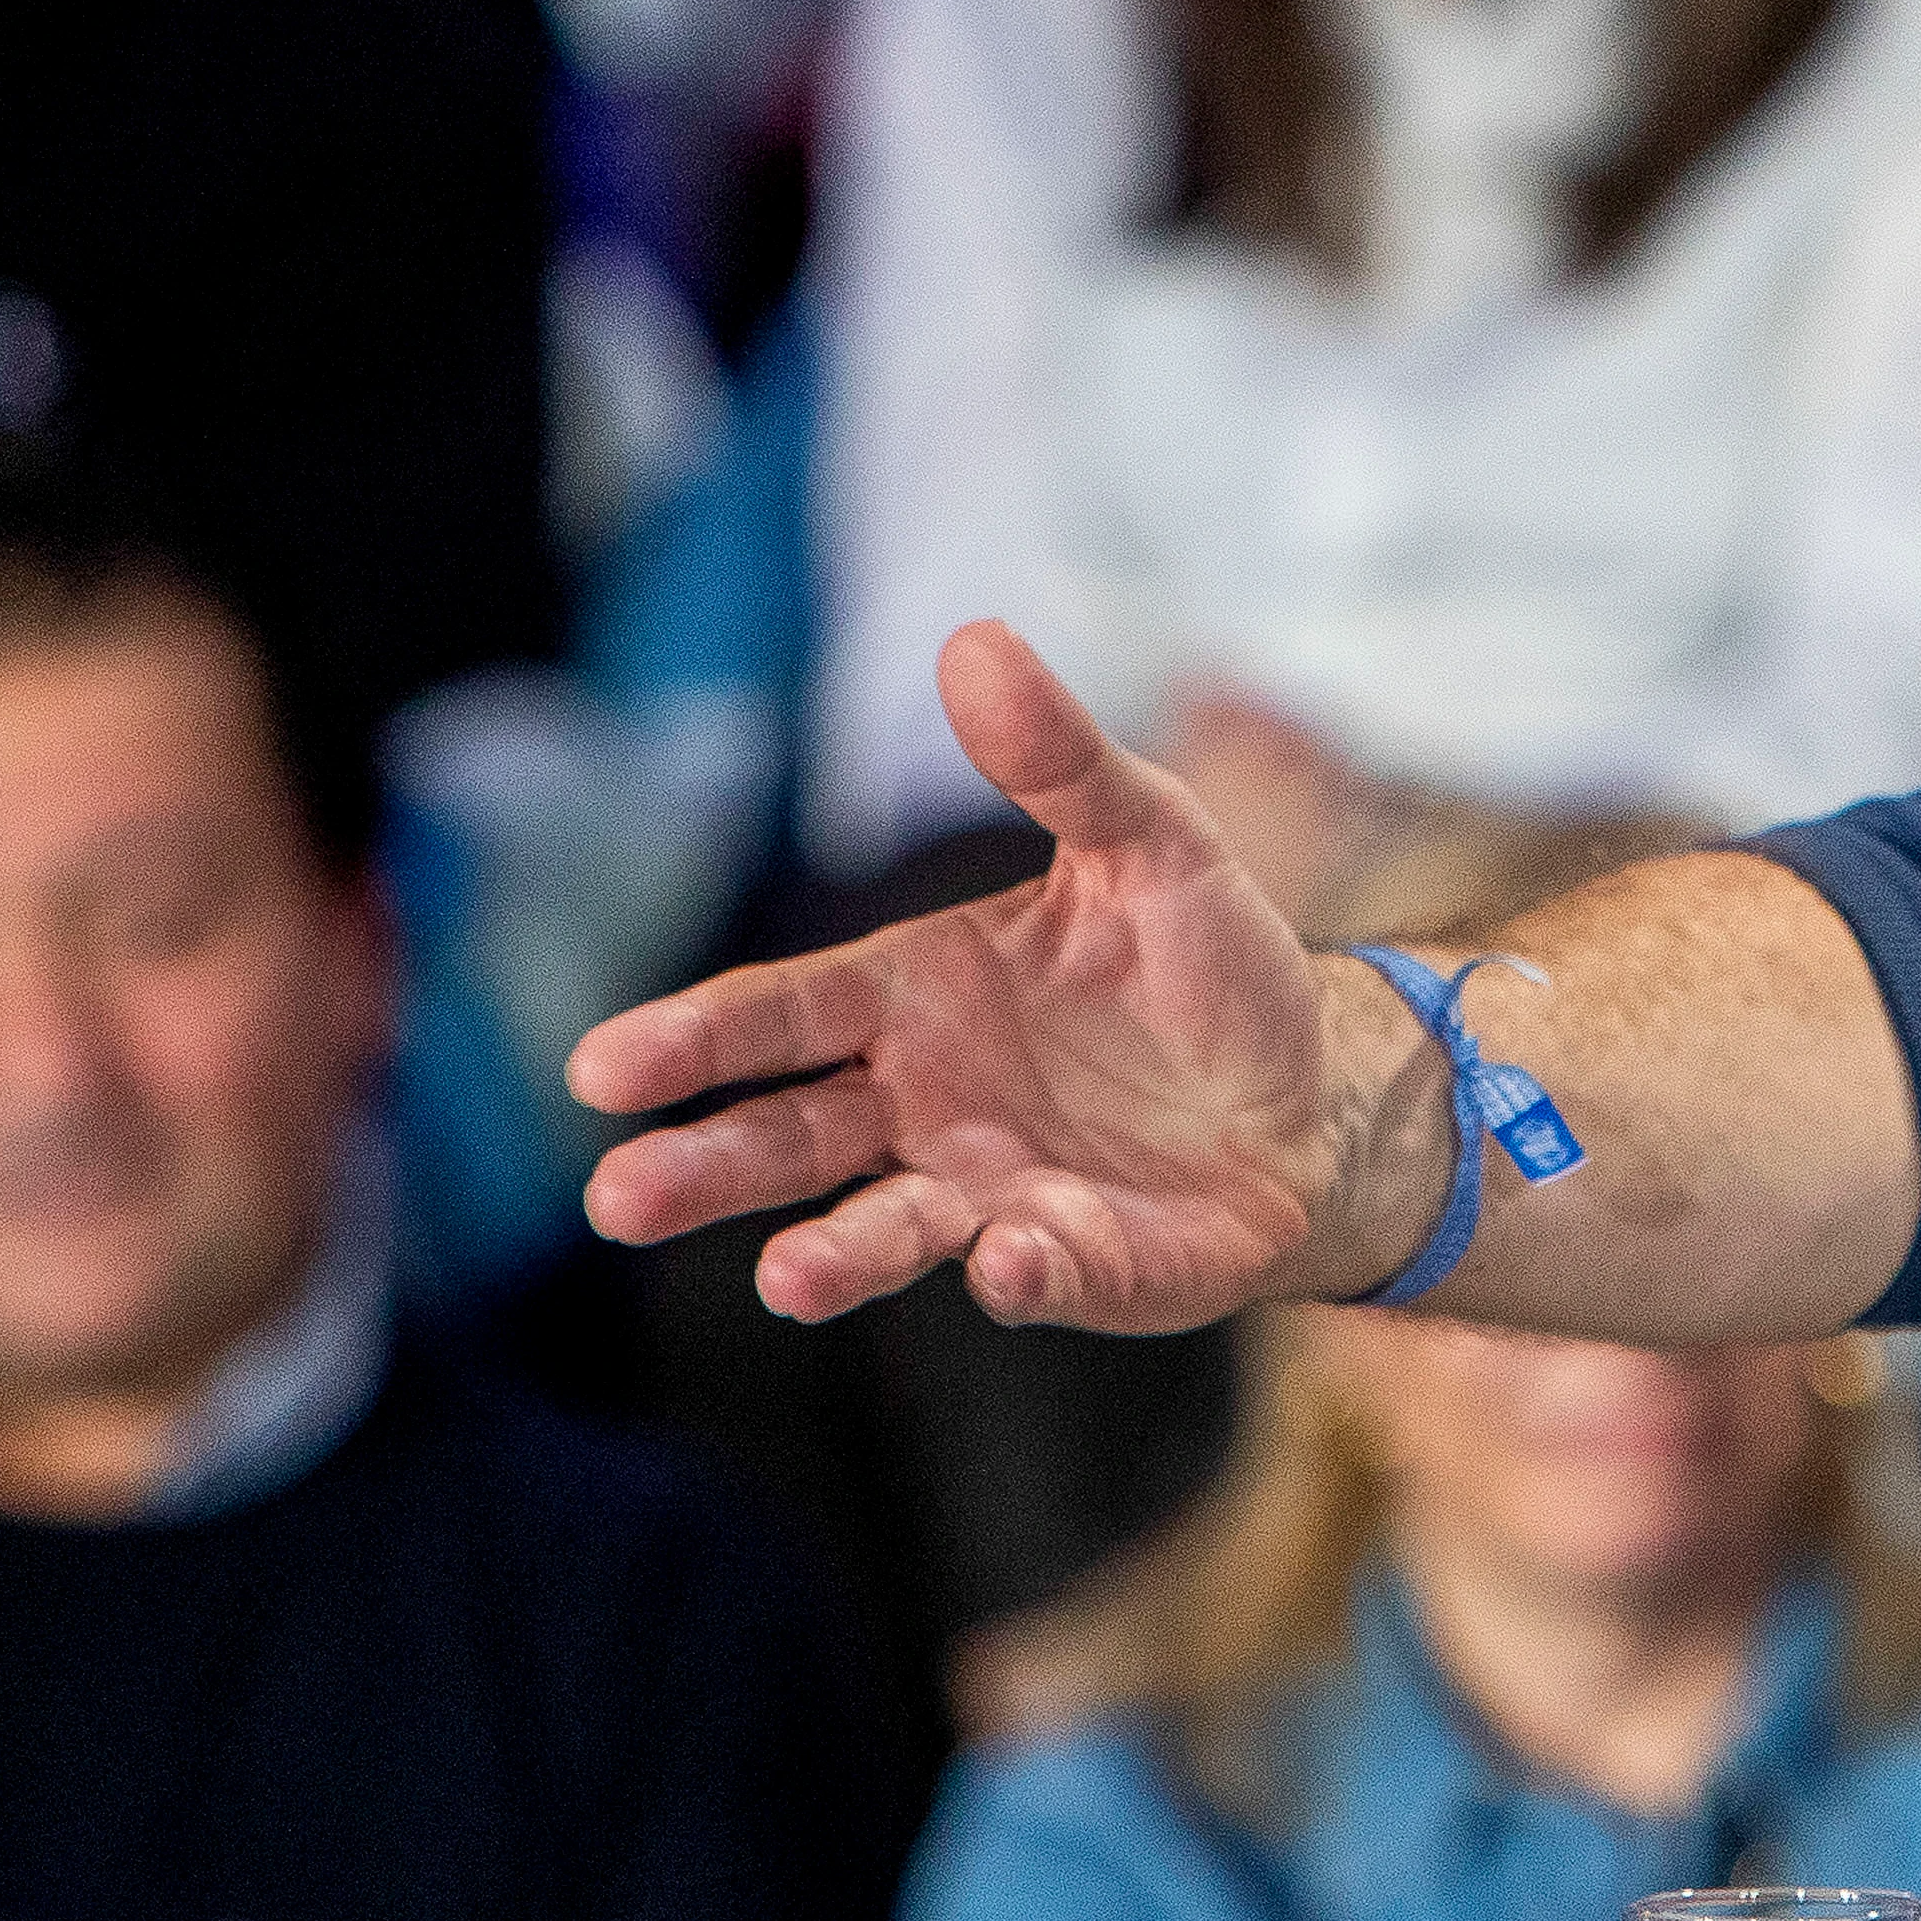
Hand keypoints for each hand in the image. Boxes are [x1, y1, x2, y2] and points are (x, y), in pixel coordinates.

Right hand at [570, 623, 1421, 1328]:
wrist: (1321, 1088)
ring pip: (883, 1229)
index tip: (599, 1069)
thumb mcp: (1151, 841)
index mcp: (913, 996)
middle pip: (791, 1138)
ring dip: (833, 1257)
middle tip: (618, 1199)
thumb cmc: (1205, 963)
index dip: (695, 1039)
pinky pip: (1038, 1274)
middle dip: (708, 1168)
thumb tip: (977, 640)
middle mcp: (923, 1106)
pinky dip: (1020, 1273)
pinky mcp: (1075, 1264)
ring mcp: (987, 1195)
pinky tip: (1006, 1260)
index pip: (780, 1016)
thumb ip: (1060, 762)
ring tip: (784, 1281)